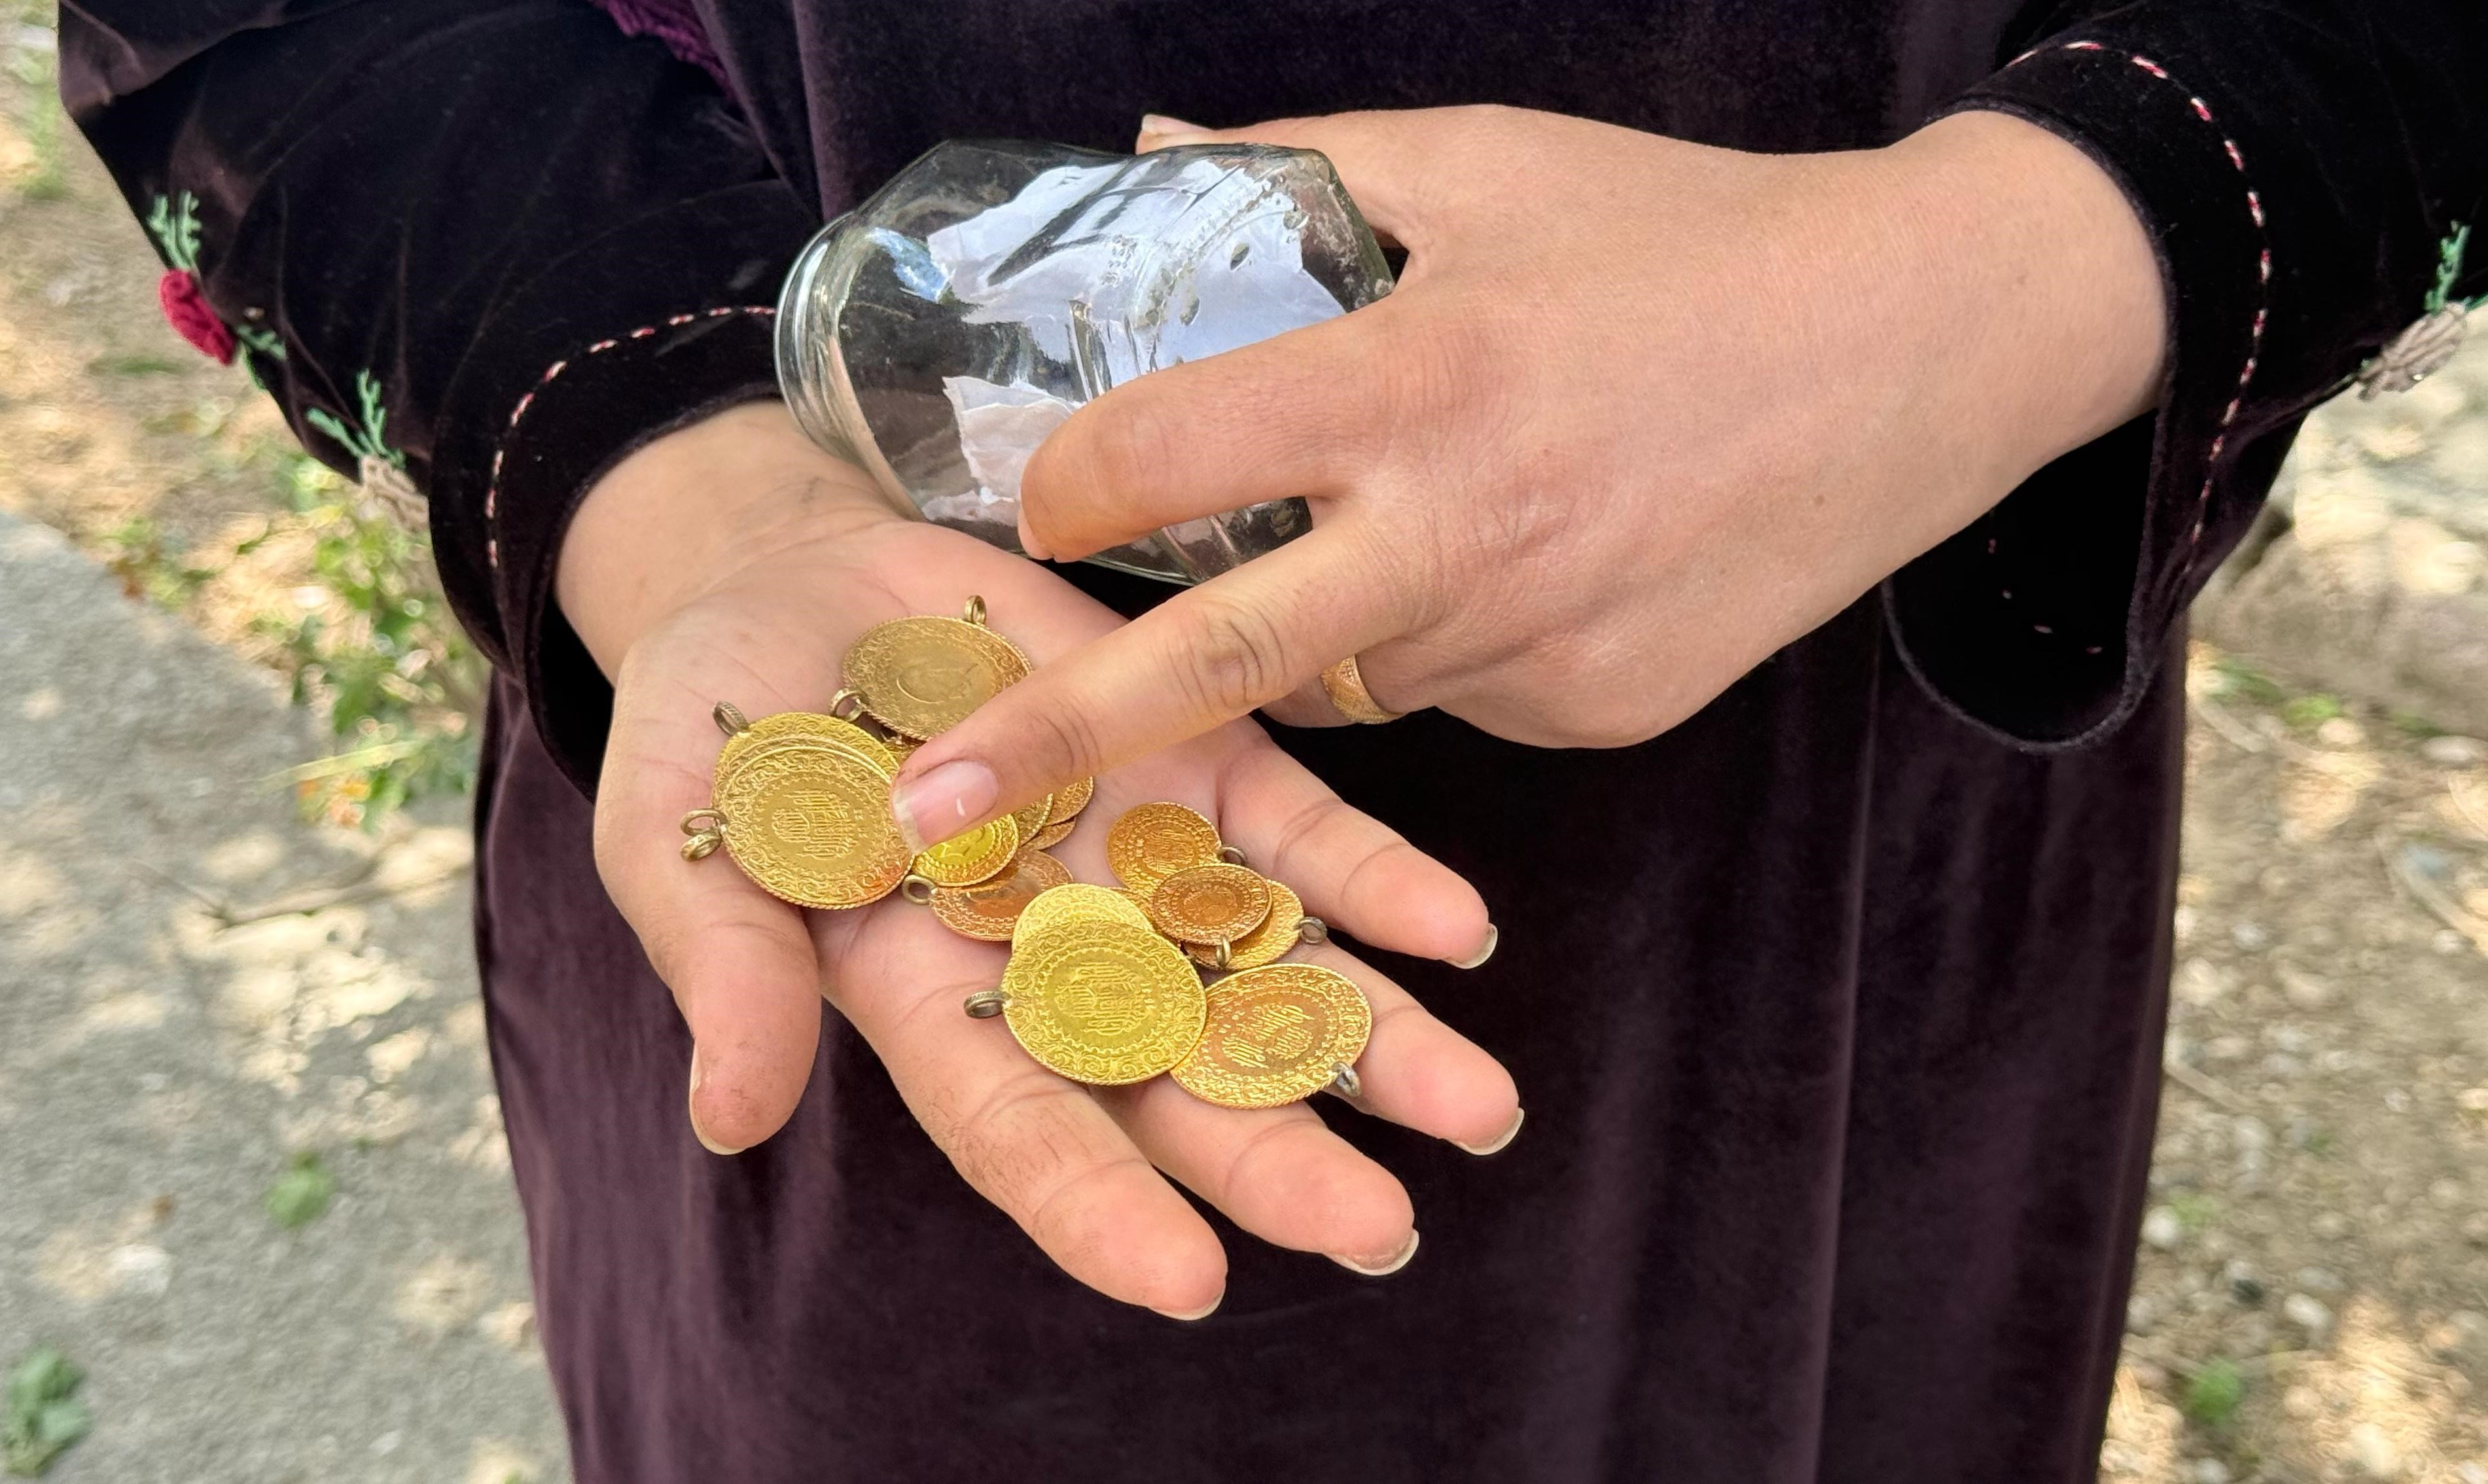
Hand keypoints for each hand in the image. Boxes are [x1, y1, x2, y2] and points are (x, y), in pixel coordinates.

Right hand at [560, 404, 1519, 1317]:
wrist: (790, 582)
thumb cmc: (710, 731)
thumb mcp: (681, 836)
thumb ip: (730, 965)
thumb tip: (731, 1120)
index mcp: (931, 1001)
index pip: (1022, 1127)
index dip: (1098, 1207)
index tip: (1187, 1281)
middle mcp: (1058, 956)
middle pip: (1178, 1080)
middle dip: (1277, 1158)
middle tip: (1379, 1230)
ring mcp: (1139, 859)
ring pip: (1270, 972)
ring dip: (1374, 1044)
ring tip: (1478, 1108)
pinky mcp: (1197, 753)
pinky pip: (1302, 830)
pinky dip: (1378, 879)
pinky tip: (1460, 928)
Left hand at [886, 105, 2164, 845]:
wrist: (1934, 346)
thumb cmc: (1696, 238)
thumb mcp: (1495, 164)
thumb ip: (1302, 173)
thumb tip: (1147, 151)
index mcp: (1424, 376)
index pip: (1179, 453)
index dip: (1075, 482)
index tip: (1034, 505)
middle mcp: (1470, 535)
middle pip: (1223, 659)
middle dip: (1058, 738)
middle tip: (922, 810)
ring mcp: (1543, 645)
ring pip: (1348, 680)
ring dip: (1308, 632)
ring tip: (1377, 528)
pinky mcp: (1603, 712)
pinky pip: (1459, 701)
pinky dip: (1441, 644)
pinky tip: (1520, 551)